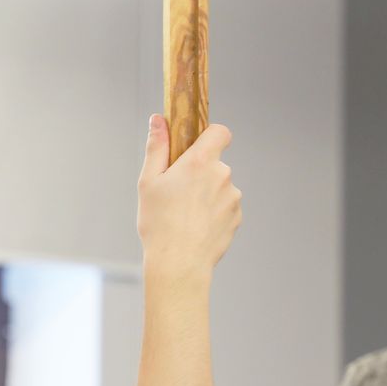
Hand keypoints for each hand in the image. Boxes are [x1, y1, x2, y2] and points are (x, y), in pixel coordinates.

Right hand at [136, 114, 242, 276]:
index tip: (197, 146)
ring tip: (185, 216)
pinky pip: (226, 207)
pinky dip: (214, 213)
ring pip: (220, 187)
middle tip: (177, 193)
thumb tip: (158, 120)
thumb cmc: (159, 223)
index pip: (220, 132)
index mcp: (201, 162)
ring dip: (207, 194)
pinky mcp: (237, 218)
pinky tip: (196, 227)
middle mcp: (223, 175)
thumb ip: (156, 147)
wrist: (179, 264)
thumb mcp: (149, 182)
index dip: (210, 135)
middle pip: (215, 164)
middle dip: (200, 173)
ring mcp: (233, 198)